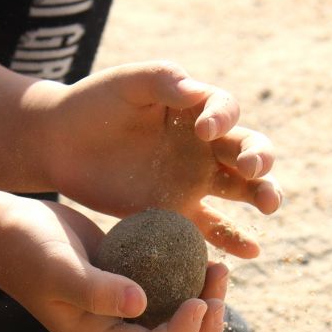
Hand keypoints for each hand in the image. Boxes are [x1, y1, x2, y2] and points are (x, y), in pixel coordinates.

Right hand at [0, 196, 229, 331]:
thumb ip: (95, 288)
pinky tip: (203, 256)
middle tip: (218, 292)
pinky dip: (191, 285)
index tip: (200, 301)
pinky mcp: (128, 288)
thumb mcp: (57, 266)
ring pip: (178, 329)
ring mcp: (121, 314)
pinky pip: (170, 298)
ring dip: (206, 308)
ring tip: (219, 270)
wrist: (5, 229)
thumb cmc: (25, 247)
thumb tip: (141, 305)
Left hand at [45, 61, 282, 257]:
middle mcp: (203, 145)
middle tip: (255, 170)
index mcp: (195, 109)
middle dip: (260, 160)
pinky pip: (212, 228)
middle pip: (248, 151)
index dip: (223, 119)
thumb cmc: (95, 103)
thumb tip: (196, 91)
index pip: (225, 110)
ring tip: (269, 205)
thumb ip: (161, 80)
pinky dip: (234, 239)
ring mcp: (194, 181)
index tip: (203, 130)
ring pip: (241, 189)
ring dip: (261, 195)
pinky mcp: (178, 213)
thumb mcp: (126, 83)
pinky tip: (252, 251)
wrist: (62, 143)